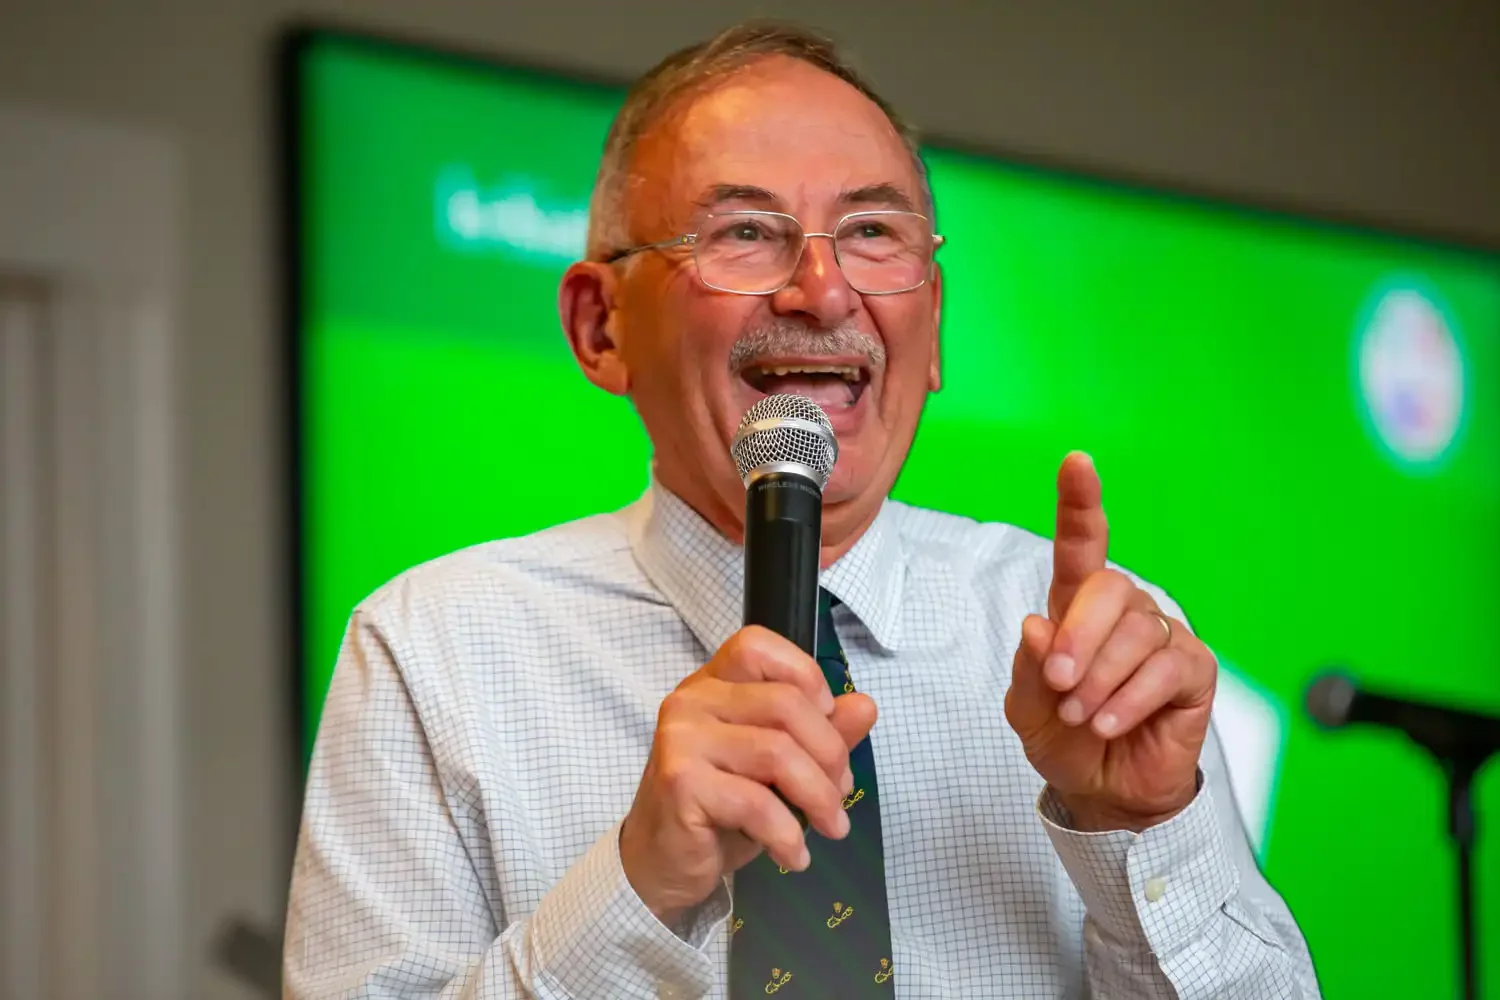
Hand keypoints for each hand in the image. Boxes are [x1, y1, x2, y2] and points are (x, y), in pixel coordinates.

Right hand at [620, 626, 876, 923]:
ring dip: (818, 797)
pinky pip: (755, 802)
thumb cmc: (719, 810)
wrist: (662, 864)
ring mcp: (682, 738)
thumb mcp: (777, 769)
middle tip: (841, 795)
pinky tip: (794, 856)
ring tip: (831, 827)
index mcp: (713, 685)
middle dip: (830, 753)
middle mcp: (691, 700)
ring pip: (777, 752)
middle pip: (784, 703)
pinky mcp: (681, 782)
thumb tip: (865, 706)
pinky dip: (788, 834)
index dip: (805, 676)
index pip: (757, 646)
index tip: (829, 721)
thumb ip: (820, 733)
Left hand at [1004, 452, 1216, 831]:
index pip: (1081, 546)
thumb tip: (1038, 626)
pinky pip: (1165, 670)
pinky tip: (1109, 723)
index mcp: (1076, 608)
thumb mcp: (1027, 709)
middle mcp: (1124, 613)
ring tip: (1082, 718)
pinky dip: (1129, 699)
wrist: (1103, 792)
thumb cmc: (1065, 739)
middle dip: (1078, 638)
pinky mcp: (1194, 671)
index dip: (1080, 503)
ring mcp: (1163, 638)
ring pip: (1135, 635)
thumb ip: (1029, 668)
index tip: (1076, 462)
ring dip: (1100, 681)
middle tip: (1060, 687)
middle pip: (1108, 589)